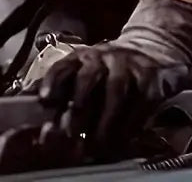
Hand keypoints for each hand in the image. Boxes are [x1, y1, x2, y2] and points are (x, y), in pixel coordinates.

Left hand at [37, 0, 191, 150]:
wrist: (151, 50)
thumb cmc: (110, 70)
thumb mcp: (87, 71)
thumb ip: (67, 88)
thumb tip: (40, 107)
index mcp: (82, 56)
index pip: (63, 66)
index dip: (52, 82)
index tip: (44, 99)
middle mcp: (102, 56)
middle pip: (88, 76)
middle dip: (79, 102)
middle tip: (71, 130)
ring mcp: (127, 65)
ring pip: (115, 91)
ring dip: (106, 119)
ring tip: (99, 143)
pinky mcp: (150, 78)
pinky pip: (140, 102)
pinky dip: (131, 123)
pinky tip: (124, 138)